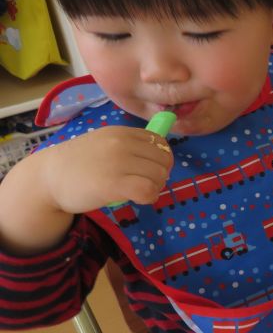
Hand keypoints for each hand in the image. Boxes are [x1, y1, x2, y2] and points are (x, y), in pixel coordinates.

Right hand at [37, 126, 173, 212]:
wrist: (47, 179)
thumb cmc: (77, 164)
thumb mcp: (103, 144)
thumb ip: (129, 146)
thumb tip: (160, 155)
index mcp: (121, 132)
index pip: (160, 142)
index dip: (161, 158)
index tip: (149, 169)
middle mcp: (122, 144)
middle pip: (164, 159)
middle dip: (160, 174)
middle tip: (145, 183)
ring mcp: (118, 163)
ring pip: (159, 175)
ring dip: (155, 187)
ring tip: (139, 191)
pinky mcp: (114, 184)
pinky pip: (148, 190)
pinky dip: (149, 197)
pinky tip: (139, 199)